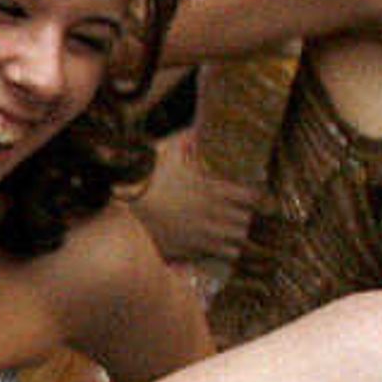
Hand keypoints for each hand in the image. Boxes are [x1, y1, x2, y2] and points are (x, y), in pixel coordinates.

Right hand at [131, 128, 257, 268]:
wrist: (125, 209)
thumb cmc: (145, 178)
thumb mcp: (166, 151)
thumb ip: (185, 140)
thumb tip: (195, 127)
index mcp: (212, 188)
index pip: (251, 195)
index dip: (257, 195)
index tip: (255, 194)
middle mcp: (213, 212)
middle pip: (247, 219)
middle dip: (248, 215)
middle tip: (245, 212)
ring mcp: (204, 233)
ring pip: (239, 237)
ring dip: (239, 233)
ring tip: (236, 229)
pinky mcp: (192, 249)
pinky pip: (224, 253)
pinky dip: (228, 250)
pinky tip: (224, 245)